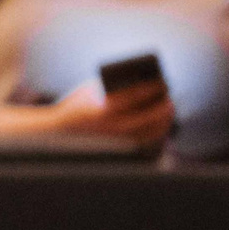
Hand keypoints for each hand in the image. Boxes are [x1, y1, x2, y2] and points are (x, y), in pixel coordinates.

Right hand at [38, 79, 175, 146]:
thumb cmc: (77, 104)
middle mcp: (111, 127)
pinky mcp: (118, 148)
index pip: (134, 96)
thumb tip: (143, 82)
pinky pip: (144, 141)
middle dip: (161, 105)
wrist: (59, 131)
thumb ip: (114, 84)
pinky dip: (156, 131)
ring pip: (148, 131)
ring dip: (162, 119)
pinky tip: (162, 123)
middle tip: (169, 95)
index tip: (162, 81)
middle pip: (146, 116)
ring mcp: (117, 140)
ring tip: (169, 108)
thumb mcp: (91, 89)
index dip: (150, 88)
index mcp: (102, 109)